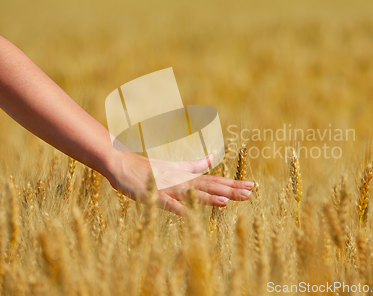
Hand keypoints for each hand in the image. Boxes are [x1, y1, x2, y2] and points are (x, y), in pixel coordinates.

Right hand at [106, 150, 253, 214]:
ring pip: (192, 193)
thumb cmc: (148, 167)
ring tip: (227, 201)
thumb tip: (211, 159)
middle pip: (210, 186)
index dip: (233, 184)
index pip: (215, 180)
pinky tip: (191, 213)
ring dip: (209, 197)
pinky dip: (179, 207)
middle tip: (250, 193)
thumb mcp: (175, 166)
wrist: (121, 163)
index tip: (251, 186)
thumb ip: (193, 165)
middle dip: (230, 190)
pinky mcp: (153, 195)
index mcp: (187, 176)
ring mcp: (168, 188)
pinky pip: (168, 203)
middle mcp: (182, 181)